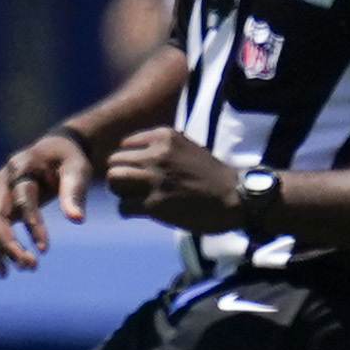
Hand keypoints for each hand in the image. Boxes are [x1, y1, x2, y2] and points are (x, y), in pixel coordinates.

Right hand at [0, 128, 96, 274]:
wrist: (53, 150)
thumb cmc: (67, 159)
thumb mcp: (77, 170)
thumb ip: (74, 192)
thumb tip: (76, 220)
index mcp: (21, 167)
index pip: (23, 199)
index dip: (32, 225)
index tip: (44, 250)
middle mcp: (2, 180)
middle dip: (8, 244)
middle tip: (31, 266)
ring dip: (1, 252)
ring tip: (22, 270)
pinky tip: (4, 270)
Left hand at [100, 126, 247, 232]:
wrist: (235, 197)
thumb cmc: (210, 175)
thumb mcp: (185, 147)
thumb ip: (159, 148)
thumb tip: (130, 155)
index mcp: (163, 137)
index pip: (125, 145)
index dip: (130, 161)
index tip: (142, 172)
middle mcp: (156, 154)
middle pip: (114, 162)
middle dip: (121, 176)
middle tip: (133, 188)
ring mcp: (155, 179)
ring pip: (114, 181)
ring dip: (121, 192)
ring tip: (134, 198)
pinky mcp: (155, 204)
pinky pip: (123, 206)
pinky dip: (128, 210)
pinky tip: (142, 211)